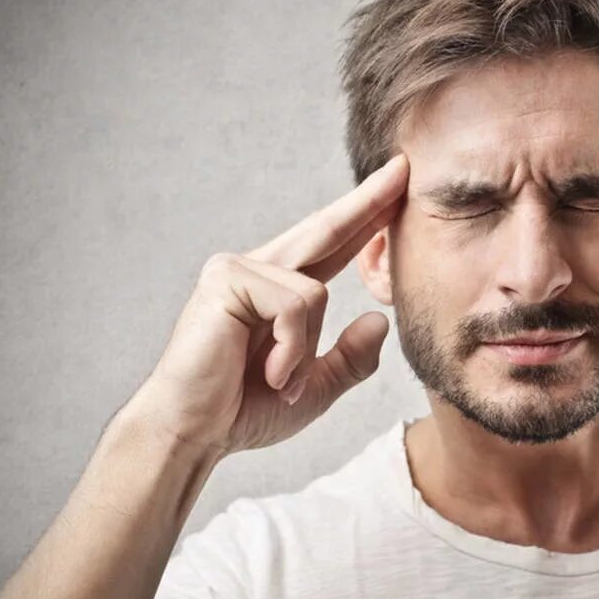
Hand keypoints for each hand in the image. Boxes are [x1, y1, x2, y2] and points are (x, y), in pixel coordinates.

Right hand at [125, 154, 408, 457]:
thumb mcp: (315, 388)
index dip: (366, 217)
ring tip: (282, 384)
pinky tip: (271, 375)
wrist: (193, 433)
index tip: (398, 184)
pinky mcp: (226, 279)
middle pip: (325, 229)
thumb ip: (350, 358)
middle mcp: (256, 269)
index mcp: (278, 290)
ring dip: (304, 353)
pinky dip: (291, 350)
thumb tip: (380, 319)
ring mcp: (237, 269)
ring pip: (314, 293)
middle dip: (368, 201)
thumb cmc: (242, 412)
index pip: (332, 246)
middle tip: (405, 165)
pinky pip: (294, 305)